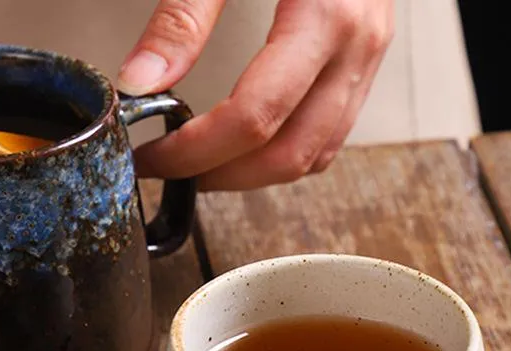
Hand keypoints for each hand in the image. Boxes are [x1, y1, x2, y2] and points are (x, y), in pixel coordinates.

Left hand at [118, 0, 393, 190]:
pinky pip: (330, 136)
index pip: (255, 117)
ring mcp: (368, 60)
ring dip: (256, 174)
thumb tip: (141, 82)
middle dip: (223, 176)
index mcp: (327, 15)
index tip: (154, 157)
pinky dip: (286, 153)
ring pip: (313, 156)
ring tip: (206, 165)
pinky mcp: (365, 64)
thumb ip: (182, 17)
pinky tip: (250, 145)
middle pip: (288, 154)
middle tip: (174, 172)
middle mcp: (358, 48)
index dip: (197, 150)